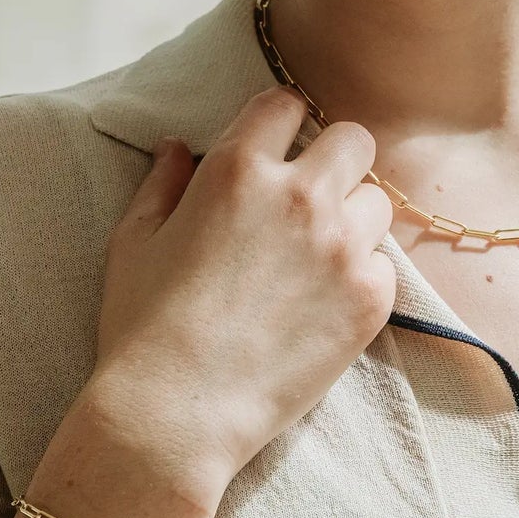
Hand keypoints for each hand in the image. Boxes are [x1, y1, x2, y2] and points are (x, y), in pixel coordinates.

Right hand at [84, 85, 396, 497]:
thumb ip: (162, 182)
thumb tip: (175, 146)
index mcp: (237, 169)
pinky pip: (383, 264)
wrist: (176, 414)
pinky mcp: (369, 298)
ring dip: (352, 218)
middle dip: (334, 159)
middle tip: (311, 196)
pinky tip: (324, 303)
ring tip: (317, 256)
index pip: (286, 103)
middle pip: (353, 139)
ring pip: (377, 201)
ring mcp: (341, 246)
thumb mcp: (134, 240)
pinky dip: (361, 276)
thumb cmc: (142, 326)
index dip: (281, 121)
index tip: (278, 147)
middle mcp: (299, 196)